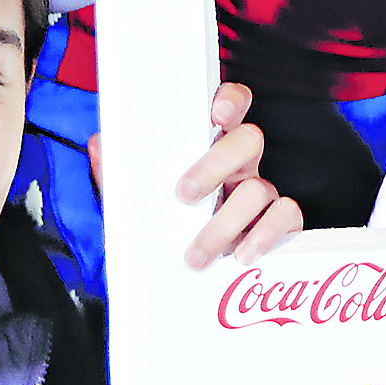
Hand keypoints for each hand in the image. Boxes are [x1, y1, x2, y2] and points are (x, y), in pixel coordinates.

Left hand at [85, 82, 303, 268]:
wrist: (176, 283)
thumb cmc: (163, 231)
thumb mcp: (136, 204)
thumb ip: (118, 174)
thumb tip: (99, 141)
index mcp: (210, 149)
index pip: (230, 108)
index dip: (231, 101)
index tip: (218, 113)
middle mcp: (241, 166)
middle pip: (249, 140)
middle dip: (217, 165)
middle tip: (184, 195)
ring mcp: (262, 193)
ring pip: (260, 188)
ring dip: (225, 222)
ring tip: (196, 253)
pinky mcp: (280, 224)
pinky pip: (286, 216)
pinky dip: (265, 235)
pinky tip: (242, 254)